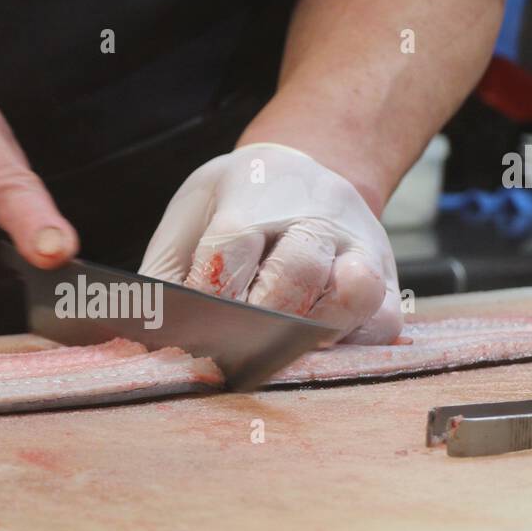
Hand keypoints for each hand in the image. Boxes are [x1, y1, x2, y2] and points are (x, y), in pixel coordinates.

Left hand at [140, 143, 401, 343]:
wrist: (303, 174)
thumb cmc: (238, 206)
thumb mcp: (193, 217)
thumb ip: (169, 273)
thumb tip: (145, 339)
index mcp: (255, 193)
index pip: (231, 246)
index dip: (208, 296)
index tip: (189, 331)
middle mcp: (315, 216)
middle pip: (295, 272)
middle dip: (259, 321)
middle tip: (231, 353)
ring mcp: (358, 248)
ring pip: (352, 295)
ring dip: (311, 336)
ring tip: (277, 356)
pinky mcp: (386, 285)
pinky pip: (381, 323)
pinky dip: (351, 345)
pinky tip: (316, 352)